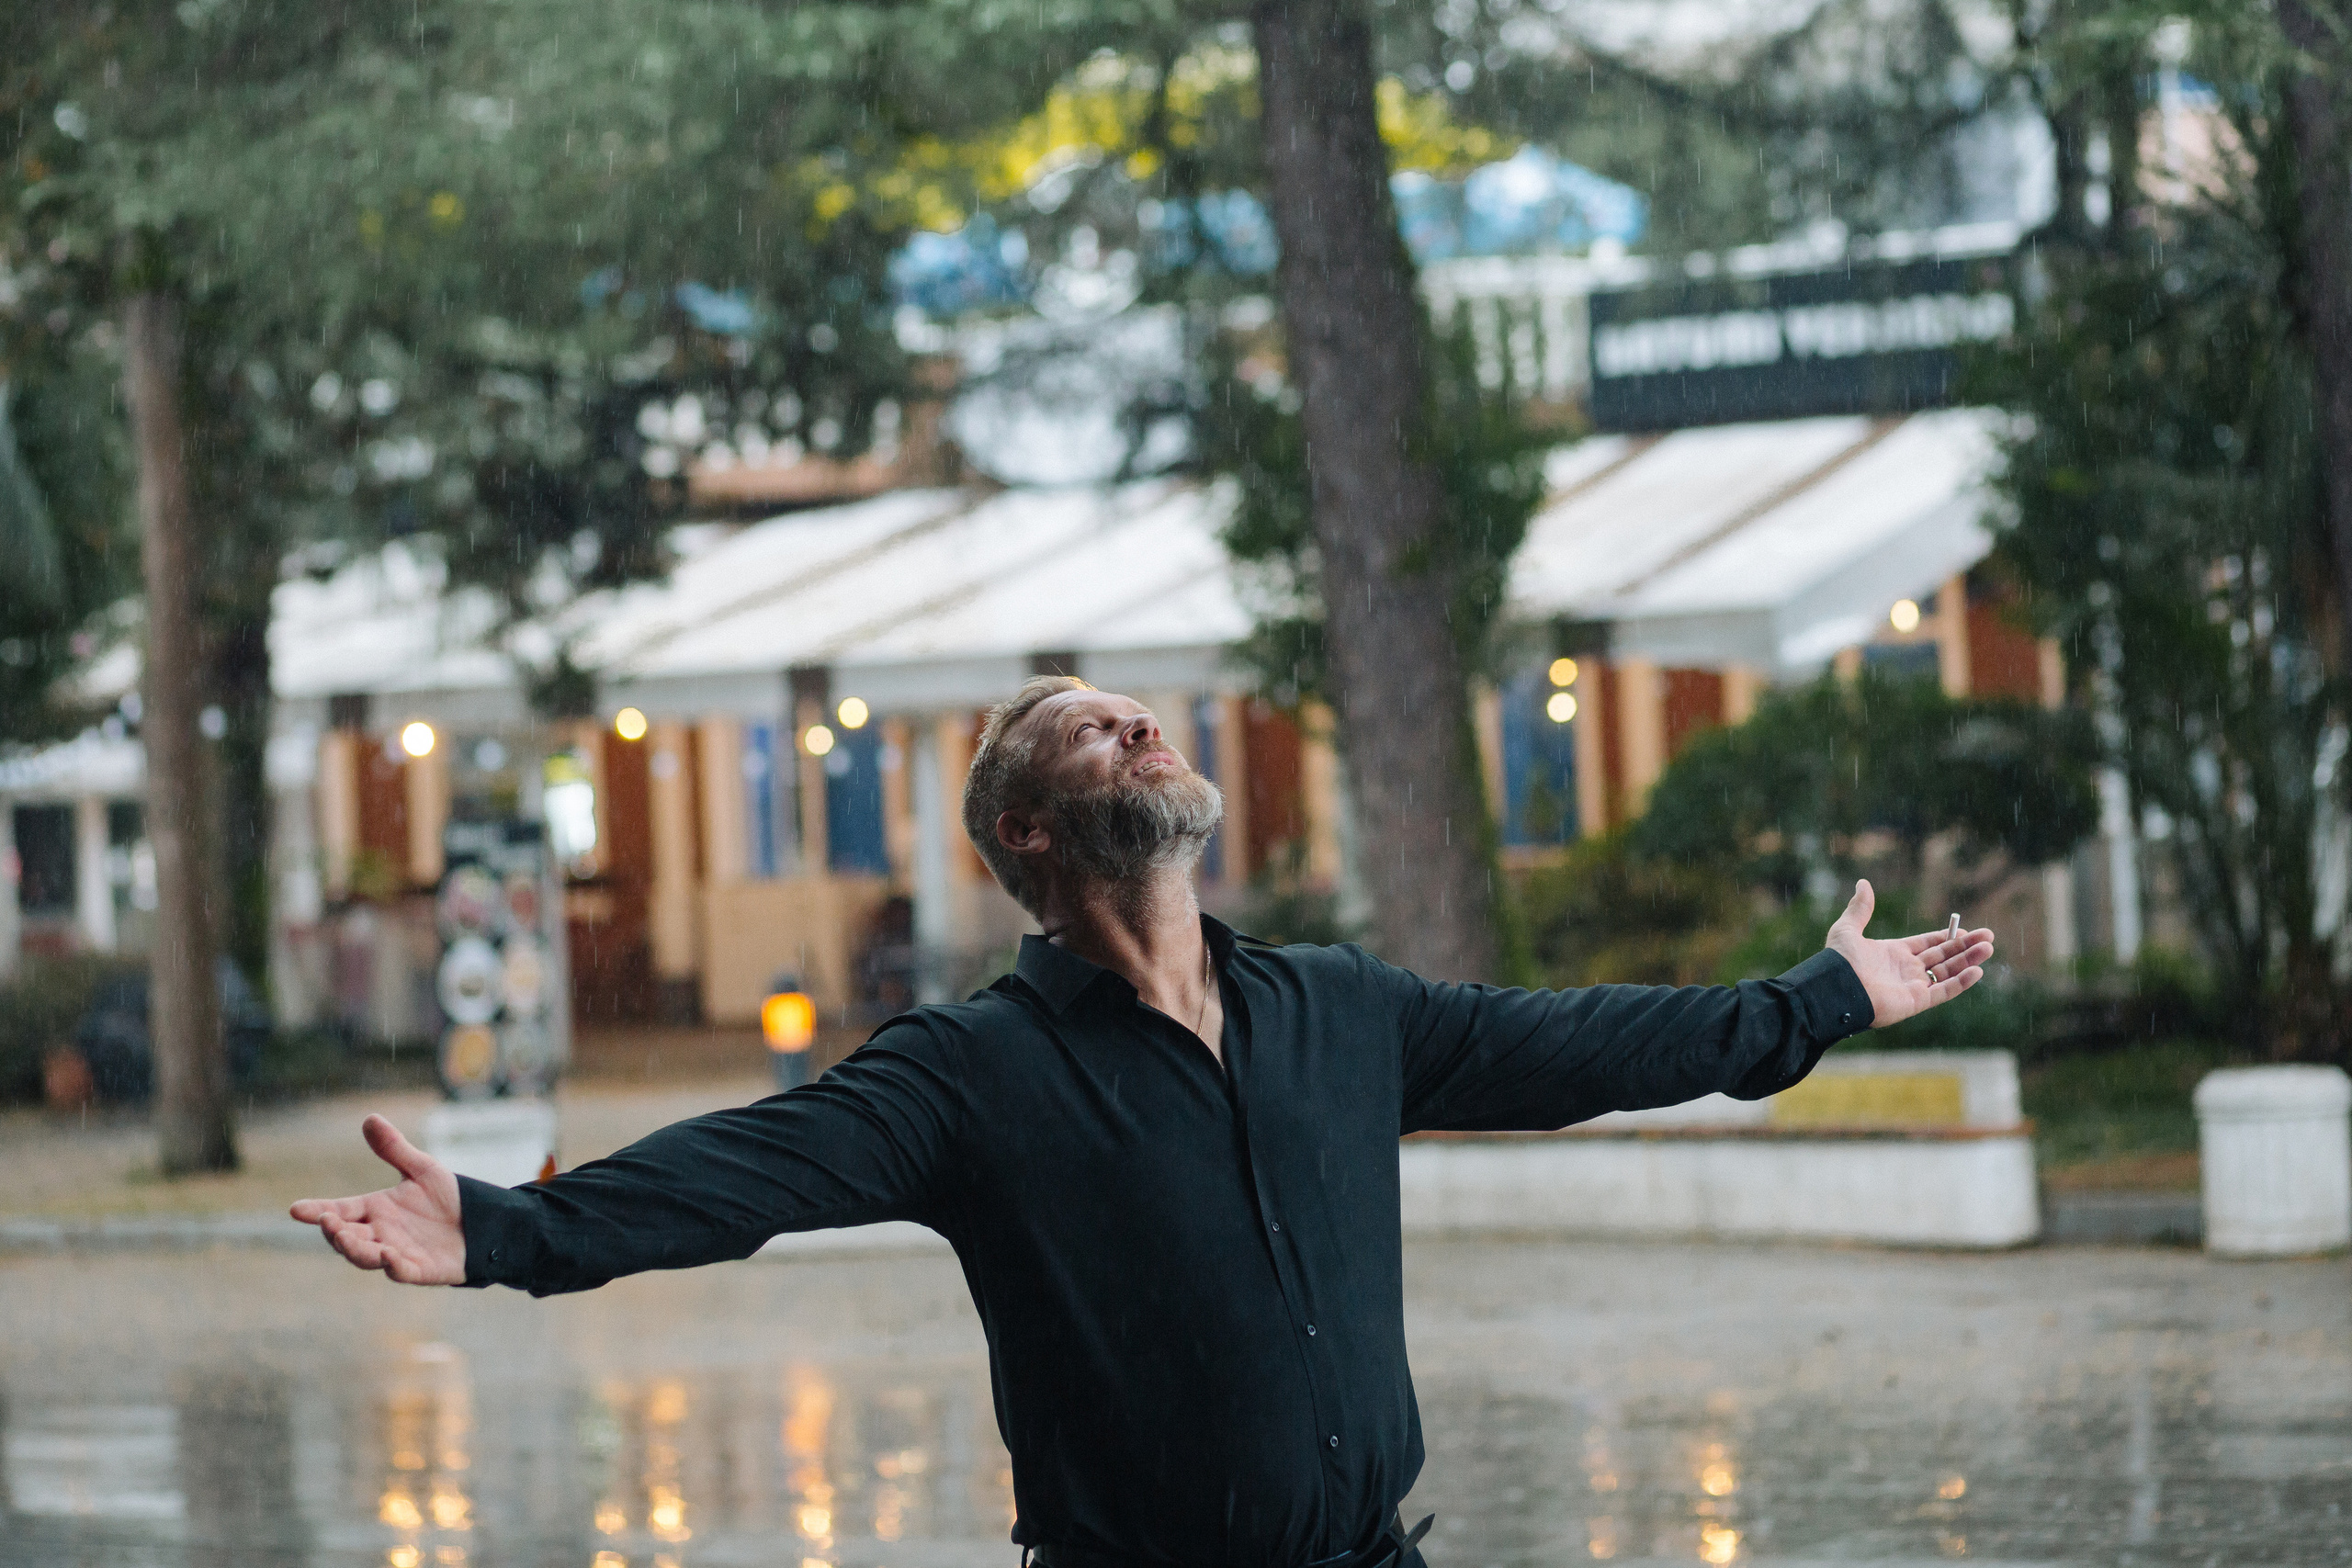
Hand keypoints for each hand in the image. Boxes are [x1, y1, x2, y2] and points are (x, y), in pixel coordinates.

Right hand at [289, 1114, 466, 1285]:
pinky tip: (388, 1255)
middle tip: (327, 1220)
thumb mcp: (422, 1169)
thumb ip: (394, 1149)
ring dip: (354, 1249)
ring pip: (365, 1256)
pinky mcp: (418, 1270)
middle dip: (333, 1231)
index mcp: (376, 1209)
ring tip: (345, 1237)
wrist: (482, 1223)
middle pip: (346, 1236)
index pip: (340, 1210)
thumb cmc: (448, 1198)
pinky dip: (392, 1266)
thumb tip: (369, 1118)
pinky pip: (400, 1271)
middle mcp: (380, 1233)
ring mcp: (396, 1253)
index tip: (295, 1209)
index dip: (318, 1210)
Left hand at [1824, 879, 1994, 1027]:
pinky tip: (1978, 970)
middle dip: (1965, 947)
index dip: (1946, 938)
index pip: (1926, 944)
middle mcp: (1905, 970)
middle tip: (1989, 936)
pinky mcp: (1917, 1001)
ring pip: (1948, 972)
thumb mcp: (1848, 928)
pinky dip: (1961, 982)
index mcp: (1893, 954)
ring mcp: (1912, 986)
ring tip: (1989, 947)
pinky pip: (1944, 991)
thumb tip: (1863, 882)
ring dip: (1969, 960)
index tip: (1965, 931)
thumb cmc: (1840, 960)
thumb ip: (1861, 908)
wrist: (1836, 989)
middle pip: (1943, 957)